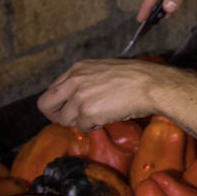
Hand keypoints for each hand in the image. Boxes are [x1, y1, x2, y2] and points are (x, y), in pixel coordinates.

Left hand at [39, 58, 179, 129]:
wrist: (151, 85)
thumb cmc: (136, 78)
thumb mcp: (104, 71)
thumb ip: (86, 82)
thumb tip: (77, 100)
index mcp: (78, 68)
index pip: (53, 89)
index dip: (60, 103)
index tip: (69, 109)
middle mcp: (74, 80)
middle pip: (46, 104)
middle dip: (56, 116)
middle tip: (70, 121)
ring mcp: (79, 96)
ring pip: (65, 119)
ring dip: (80, 122)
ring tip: (100, 116)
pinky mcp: (87, 112)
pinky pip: (82, 127)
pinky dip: (94, 126)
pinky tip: (108, 117)